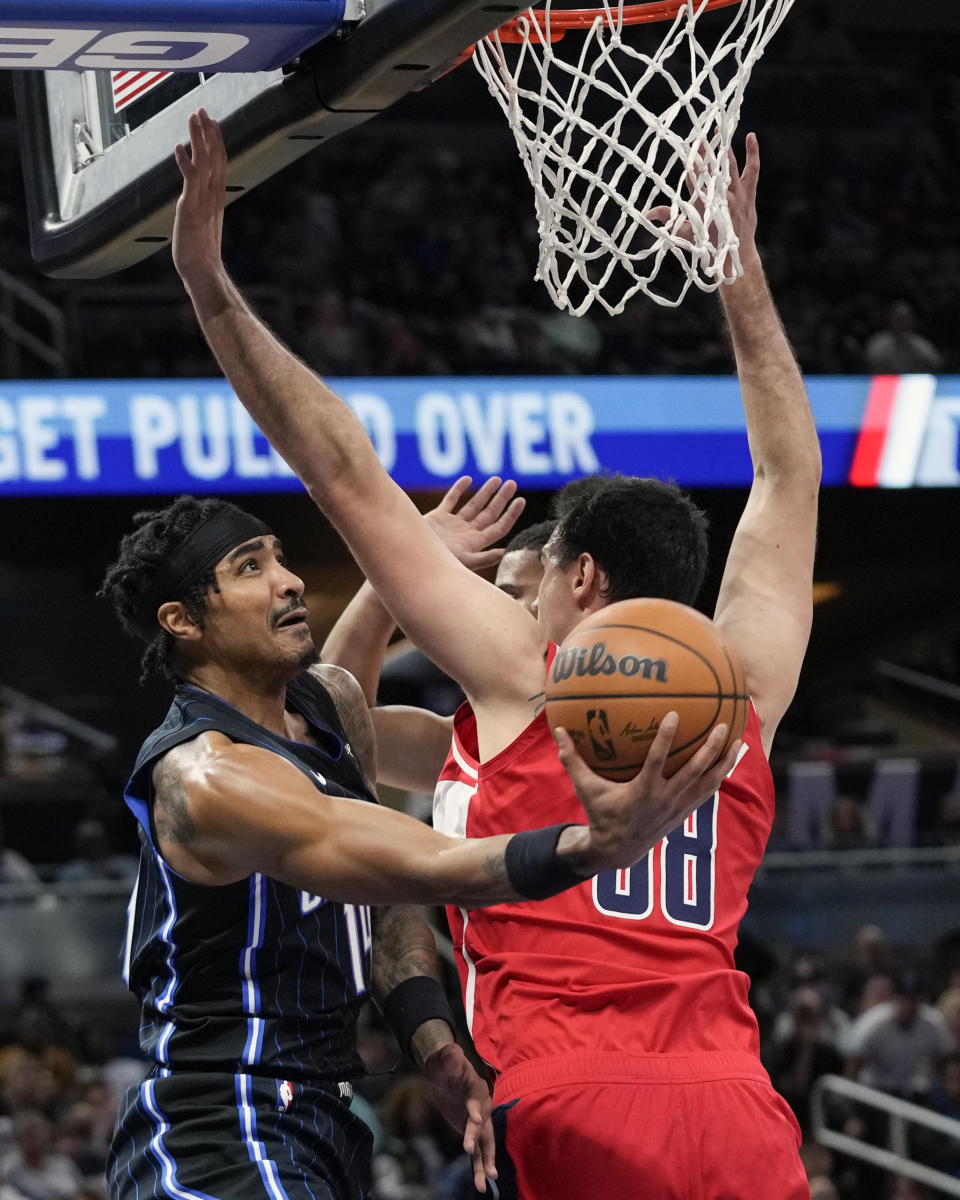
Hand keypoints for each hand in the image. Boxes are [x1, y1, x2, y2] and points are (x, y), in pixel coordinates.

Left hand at [172, 109, 227, 286]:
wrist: (202, 268)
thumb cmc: (200, 249)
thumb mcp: (204, 220)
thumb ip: (203, 203)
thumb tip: (198, 195)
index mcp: (217, 195)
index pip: (219, 161)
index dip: (216, 140)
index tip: (211, 121)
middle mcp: (213, 194)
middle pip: (214, 156)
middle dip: (208, 132)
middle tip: (202, 110)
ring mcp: (203, 200)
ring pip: (204, 162)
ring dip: (198, 138)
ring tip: (194, 118)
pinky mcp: (191, 208)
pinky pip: (190, 180)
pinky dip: (185, 163)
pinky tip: (178, 148)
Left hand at [421, 1042, 496, 1192]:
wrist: (444, 1073)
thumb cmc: (444, 1063)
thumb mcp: (443, 1057)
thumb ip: (448, 1056)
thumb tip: (450, 1051)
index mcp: (476, 1088)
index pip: (476, 1100)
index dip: (475, 1109)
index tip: (474, 1119)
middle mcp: (482, 1106)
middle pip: (484, 1125)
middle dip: (480, 1140)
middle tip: (472, 1151)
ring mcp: (479, 1121)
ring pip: (485, 1144)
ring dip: (486, 1161)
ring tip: (488, 1180)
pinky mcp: (473, 1133)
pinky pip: (478, 1152)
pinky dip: (479, 1166)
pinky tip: (482, 1183)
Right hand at [424, 476, 525, 570]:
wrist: (411, 560)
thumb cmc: (437, 565)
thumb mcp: (463, 562)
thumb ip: (484, 558)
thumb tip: (505, 552)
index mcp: (475, 543)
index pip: (499, 527)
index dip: (511, 514)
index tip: (521, 500)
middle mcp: (466, 533)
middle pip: (489, 513)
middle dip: (501, 499)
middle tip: (512, 484)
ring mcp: (452, 525)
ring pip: (473, 505)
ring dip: (485, 492)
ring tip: (497, 479)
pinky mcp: (437, 518)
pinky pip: (451, 501)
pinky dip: (458, 489)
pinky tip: (468, 479)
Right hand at [554, 714, 741, 871]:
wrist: (617, 850)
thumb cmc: (600, 813)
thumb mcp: (585, 788)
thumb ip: (572, 759)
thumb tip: (558, 729)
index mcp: (642, 791)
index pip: (657, 761)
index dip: (666, 738)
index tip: (674, 715)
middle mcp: (665, 799)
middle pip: (694, 771)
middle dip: (710, 748)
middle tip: (722, 725)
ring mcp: (678, 807)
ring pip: (708, 782)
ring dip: (724, 762)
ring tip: (739, 740)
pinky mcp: (685, 812)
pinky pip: (708, 791)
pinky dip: (720, 775)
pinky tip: (730, 760)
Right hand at [647, 133, 760, 276]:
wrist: (735, 256)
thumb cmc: (707, 245)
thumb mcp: (684, 233)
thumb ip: (666, 219)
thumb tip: (646, 215)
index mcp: (703, 206)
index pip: (696, 181)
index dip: (692, 167)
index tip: (688, 153)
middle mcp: (721, 198)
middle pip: (712, 169)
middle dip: (705, 152)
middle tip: (700, 134)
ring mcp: (736, 194)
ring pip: (730, 165)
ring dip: (724, 147)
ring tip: (719, 129)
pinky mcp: (748, 193)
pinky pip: (752, 169)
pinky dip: (752, 153)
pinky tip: (751, 136)